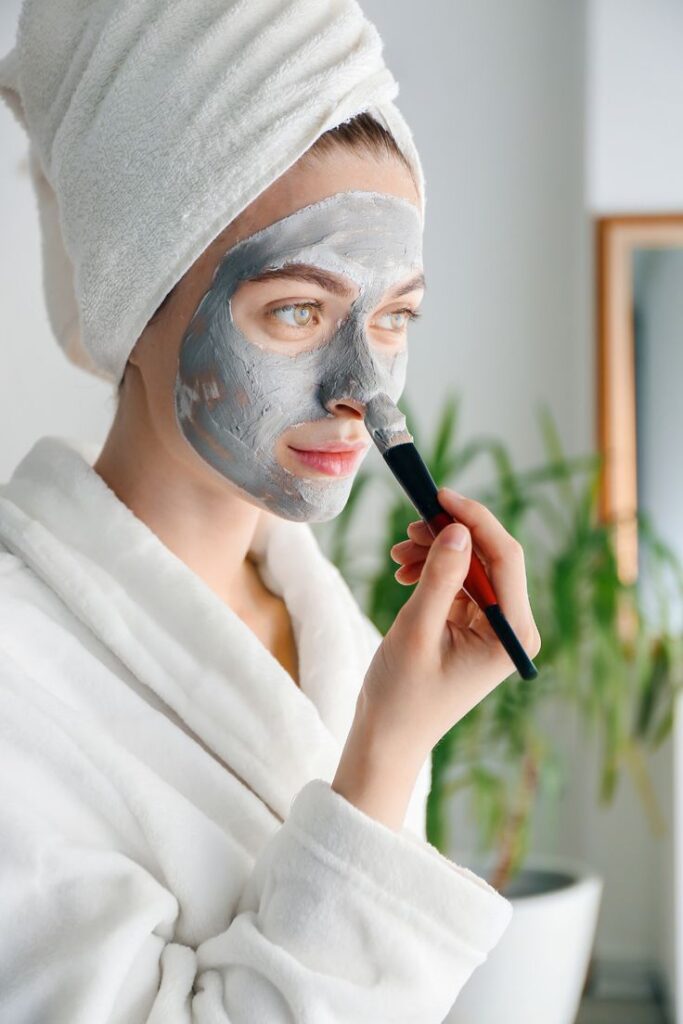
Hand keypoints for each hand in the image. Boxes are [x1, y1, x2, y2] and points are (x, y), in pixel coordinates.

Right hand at [358, 487, 540, 758]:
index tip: (440, 495)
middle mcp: (513, 630)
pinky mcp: (475, 629)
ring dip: (436, 553)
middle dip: (450, 536)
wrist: (387, 737)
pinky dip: (434, 571)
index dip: (475, 520)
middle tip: (410, 526)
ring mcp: (495, 629)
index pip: (507, 558)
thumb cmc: (402, 695)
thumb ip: (441, 576)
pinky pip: (460, 584)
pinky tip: (405, 573)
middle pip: (491, 559)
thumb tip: (458, 527)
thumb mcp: (418, 629)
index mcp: (513, 635)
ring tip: (399, 555)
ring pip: (472, 567)